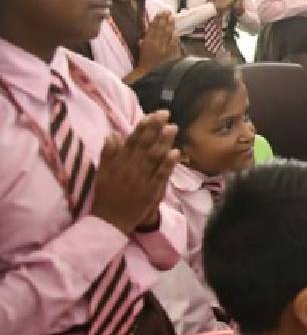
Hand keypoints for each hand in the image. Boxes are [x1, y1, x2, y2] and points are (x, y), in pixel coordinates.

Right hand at [90, 110, 179, 234]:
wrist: (110, 221)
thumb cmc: (107, 195)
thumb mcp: (102, 173)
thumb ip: (108, 154)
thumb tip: (112, 134)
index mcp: (119, 163)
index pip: (132, 141)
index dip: (142, 127)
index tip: (152, 114)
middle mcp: (130, 168)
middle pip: (144, 145)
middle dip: (155, 129)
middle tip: (165, 114)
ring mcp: (141, 179)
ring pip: (154, 158)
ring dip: (163, 142)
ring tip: (172, 128)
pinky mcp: (151, 191)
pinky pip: (160, 175)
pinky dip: (167, 164)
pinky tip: (175, 153)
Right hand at [137, 12, 180, 72]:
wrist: (152, 76)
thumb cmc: (144, 65)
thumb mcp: (141, 53)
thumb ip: (143, 45)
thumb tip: (141, 39)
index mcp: (147, 43)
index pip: (153, 28)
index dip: (157, 20)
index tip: (160, 12)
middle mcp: (156, 44)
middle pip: (161, 29)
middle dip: (164, 19)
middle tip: (168, 11)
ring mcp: (165, 49)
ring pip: (168, 34)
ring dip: (170, 25)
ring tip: (172, 18)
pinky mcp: (172, 54)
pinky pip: (174, 43)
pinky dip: (175, 37)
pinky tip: (176, 32)